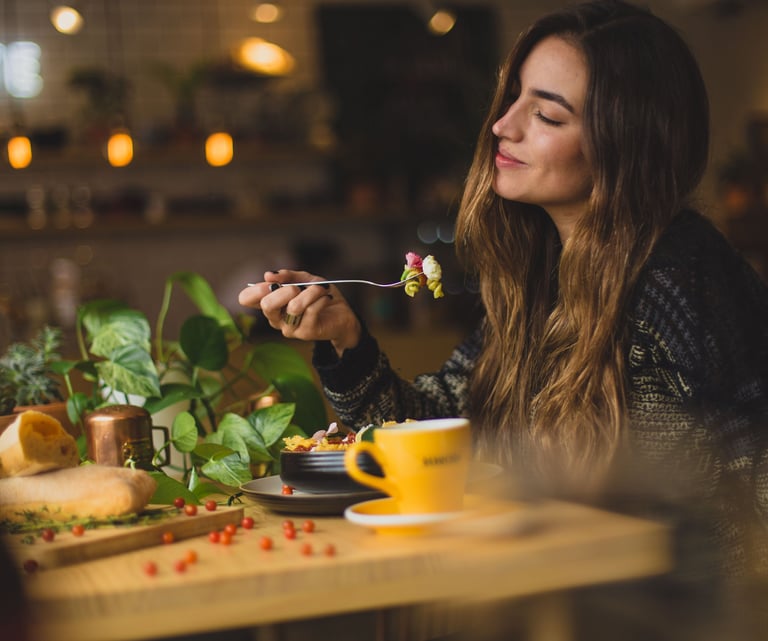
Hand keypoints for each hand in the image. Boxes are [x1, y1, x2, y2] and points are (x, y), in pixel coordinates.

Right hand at [238, 269, 361, 355]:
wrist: (342, 314)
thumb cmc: (319, 296)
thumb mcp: (304, 279)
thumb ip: (287, 275)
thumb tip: (268, 275)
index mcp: (270, 303)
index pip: (246, 299)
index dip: (255, 289)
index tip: (271, 282)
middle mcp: (275, 318)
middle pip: (266, 305)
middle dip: (285, 290)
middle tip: (298, 287)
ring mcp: (289, 328)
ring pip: (294, 306)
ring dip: (311, 292)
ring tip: (320, 289)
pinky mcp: (305, 333)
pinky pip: (311, 310)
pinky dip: (321, 298)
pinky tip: (326, 298)